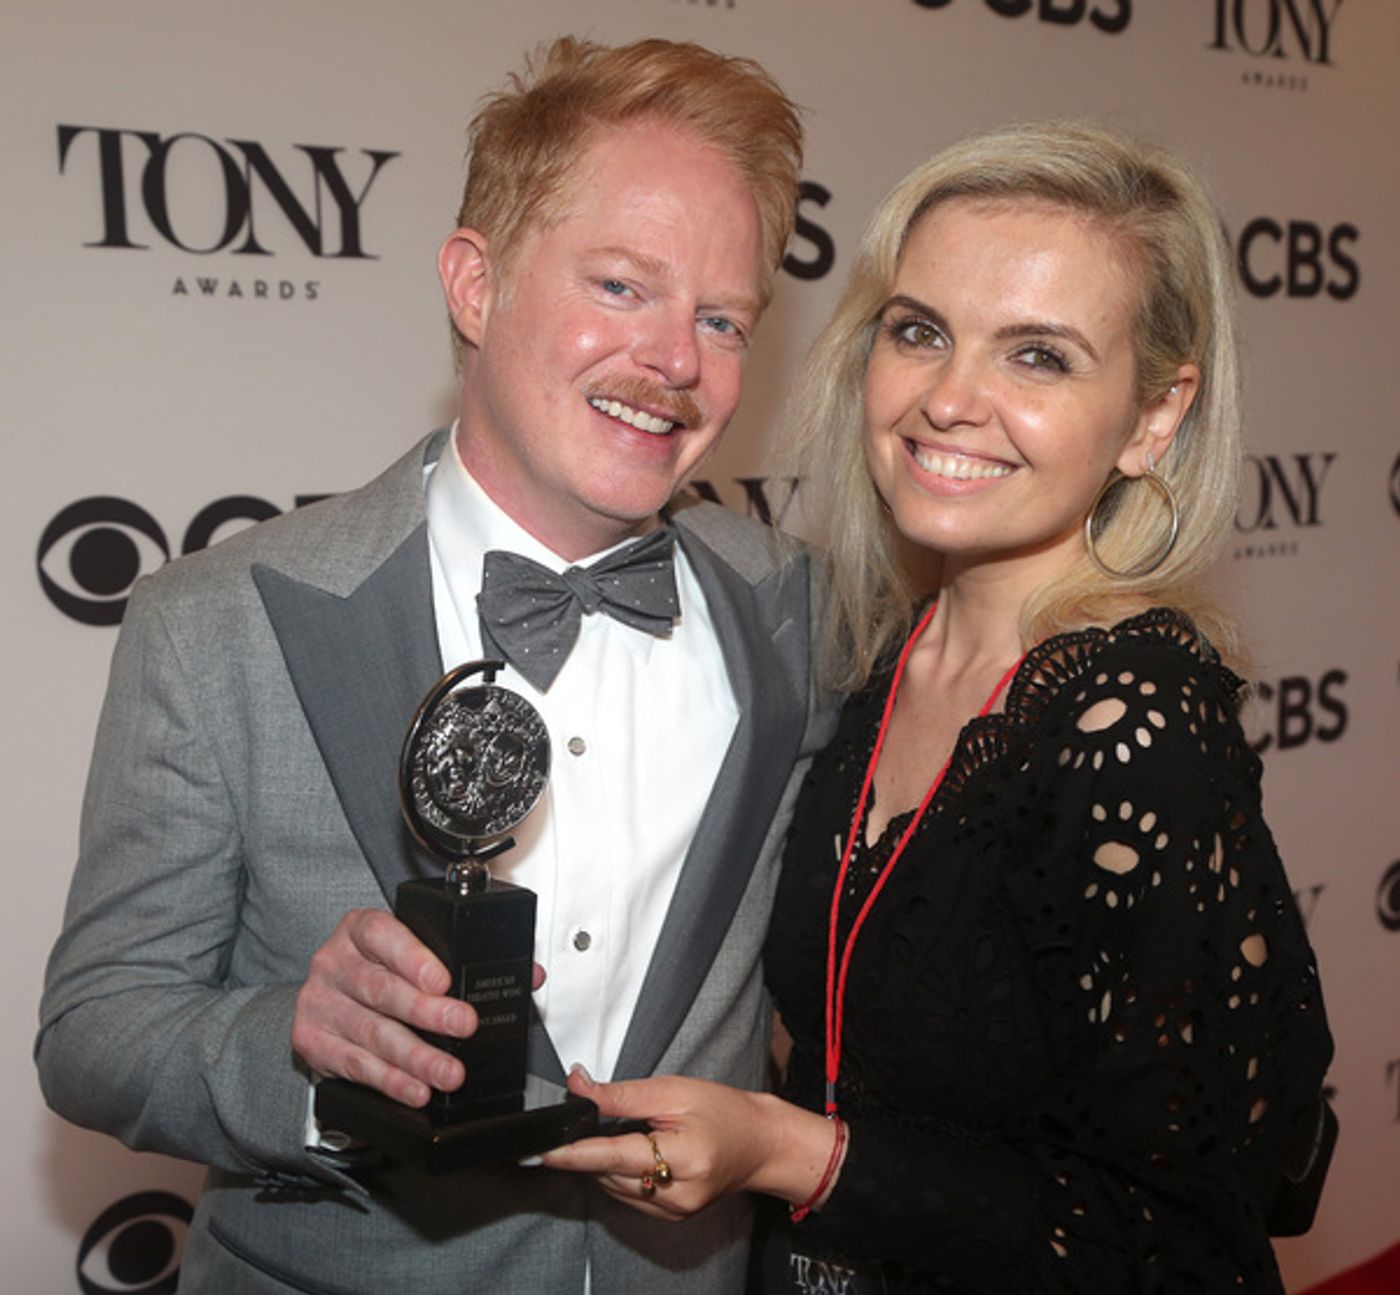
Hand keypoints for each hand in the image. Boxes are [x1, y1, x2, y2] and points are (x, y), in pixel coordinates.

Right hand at [291, 909, 543, 1107]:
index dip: (414, 958)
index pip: (383, 936)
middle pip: (381, 989)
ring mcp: (319, 1002)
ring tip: (448, 1073)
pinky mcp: (311, 1041)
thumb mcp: (419, 954)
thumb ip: (470, 960)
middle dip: (427, 1013)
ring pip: (372, 1033)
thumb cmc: (383, 970)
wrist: (330, 997)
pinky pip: (356, 1065)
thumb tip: (530, 975)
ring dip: (415, 1058)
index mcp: (361, 930)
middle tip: (463, 1026)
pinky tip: (416, 1089)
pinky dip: (390, 1081)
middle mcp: (335, 962)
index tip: (444, 981)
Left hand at [540, 1067, 840, 1219]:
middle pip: (607, 1172)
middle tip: (593, 1116)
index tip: (539, 1152)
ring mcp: (672, 1212)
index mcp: (682, 1159)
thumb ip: (622, 1093)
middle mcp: (675, 1195)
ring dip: (604, 1159)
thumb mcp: (674, 1091)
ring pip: (612, 1185)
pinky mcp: (668, 1217)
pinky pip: (626, 1194)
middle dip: (590, 1145)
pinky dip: (620, 1171)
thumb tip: (578, 1087)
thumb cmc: (725, 1112)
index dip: (572, 1154)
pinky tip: (638, 1150)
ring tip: (633, 1130)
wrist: (762, 1144)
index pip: (613, 1157)